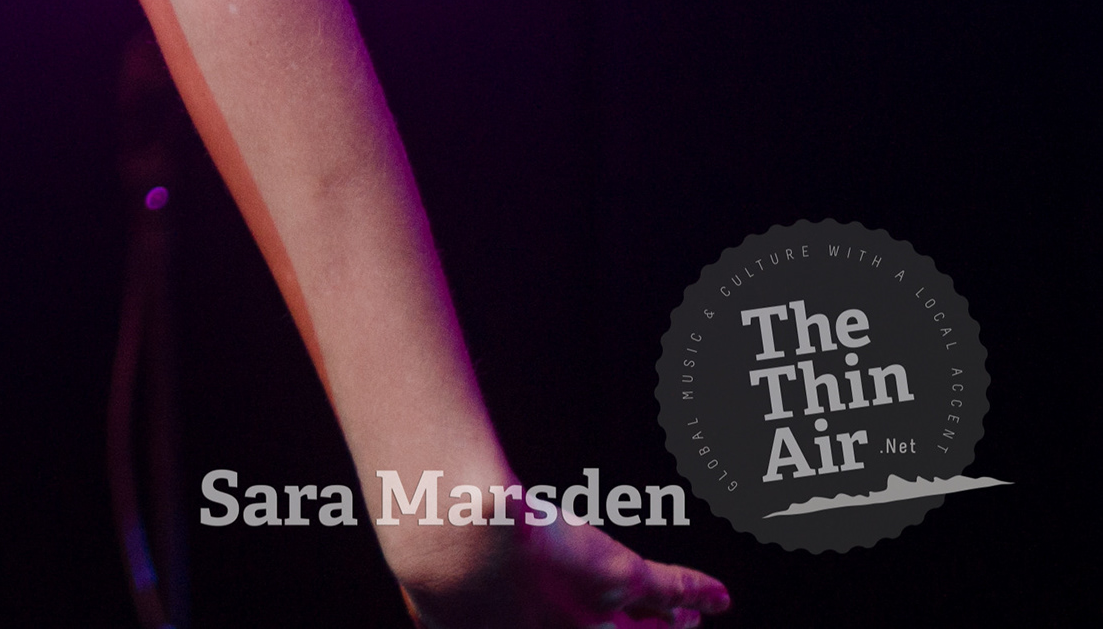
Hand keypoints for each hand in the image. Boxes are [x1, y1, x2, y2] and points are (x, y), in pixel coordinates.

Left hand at [394, 515, 728, 626]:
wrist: (457, 548)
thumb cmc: (430, 544)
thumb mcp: (420, 547)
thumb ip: (412, 527)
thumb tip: (381, 487)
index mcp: (518, 626)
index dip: (585, 628)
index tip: (597, 622)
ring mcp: (591, 609)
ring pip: (641, 624)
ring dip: (668, 623)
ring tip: (685, 621)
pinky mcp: (616, 576)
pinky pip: (668, 591)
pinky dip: (697, 591)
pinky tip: (721, 597)